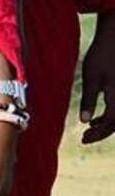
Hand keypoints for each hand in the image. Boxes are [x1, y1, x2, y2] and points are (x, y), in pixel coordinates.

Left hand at [81, 21, 113, 143]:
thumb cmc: (102, 56)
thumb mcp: (91, 77)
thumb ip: (89, 100)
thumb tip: (85, 121)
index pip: (111, 123)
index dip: (98, 134)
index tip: (83, 139)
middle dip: (103, 133)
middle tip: (85, 138)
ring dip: (107, 125)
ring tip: (90, 129)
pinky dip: (111, 116)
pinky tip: (97, 118)